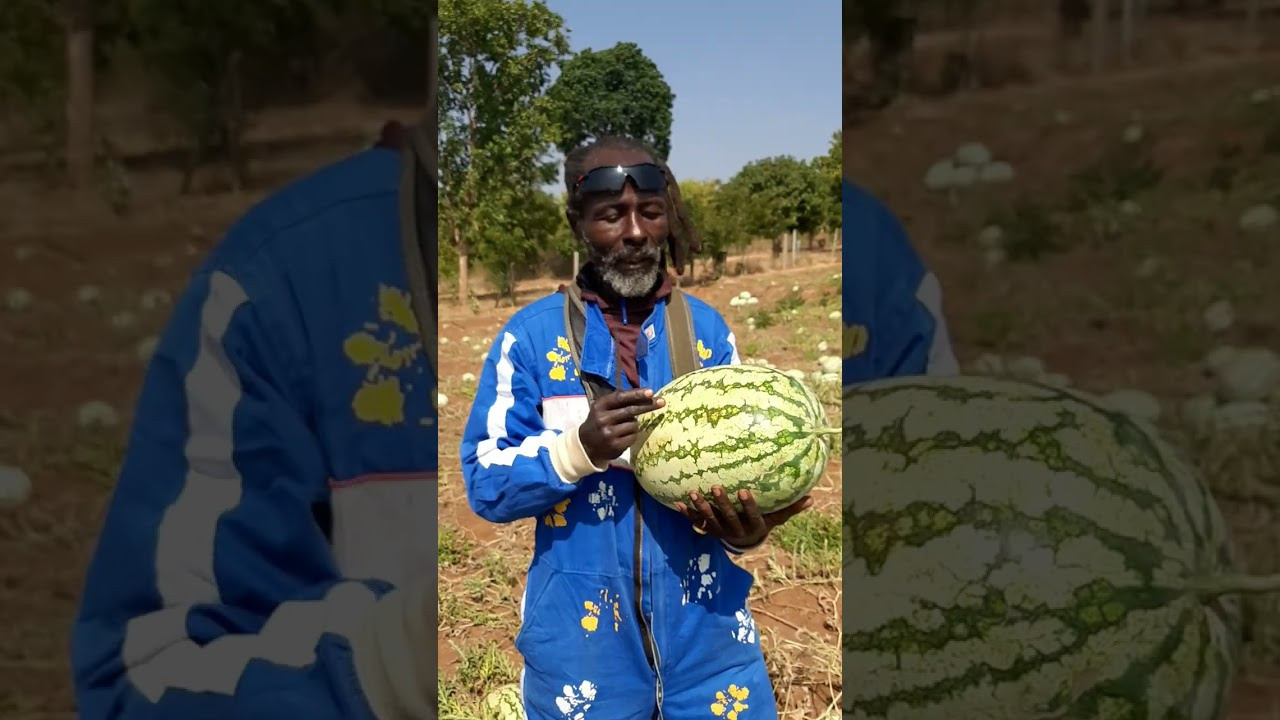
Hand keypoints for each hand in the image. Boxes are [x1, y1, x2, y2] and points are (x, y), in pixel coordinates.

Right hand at [578, 388, 664, 467]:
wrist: (586, 445)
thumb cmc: (599, 422)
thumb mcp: (603, 408)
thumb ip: (619, 402)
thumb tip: (646, 395)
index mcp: (600, 405)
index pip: (621, 397)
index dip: (636, 394)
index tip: (651, 392)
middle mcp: (603, 418)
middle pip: (631, 410)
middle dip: (648, 405)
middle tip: (662, 401)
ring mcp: (609, 433)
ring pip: (634, 424)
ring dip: (634, 424)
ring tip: (624, 427)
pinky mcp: (615, 445)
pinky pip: (633, 436)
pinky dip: (632, 435)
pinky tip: (623, 436)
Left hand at [674, 487, 813, 547]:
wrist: (745, 542)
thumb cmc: (762, 523)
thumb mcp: (777, 518)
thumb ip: (791, 508)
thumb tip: (812, 498)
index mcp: (753, 526)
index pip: (751, 515)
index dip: (747, 505)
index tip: (743, 491)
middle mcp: (735, 531)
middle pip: (728, 518)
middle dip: (721, 504)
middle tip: (715, 487)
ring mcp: (720, 531)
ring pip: (709, 521)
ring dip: (700, 508)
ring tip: (693, 493)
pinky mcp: (708, 530)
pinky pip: (696, 523)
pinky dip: (687, 514)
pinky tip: (676, 503)